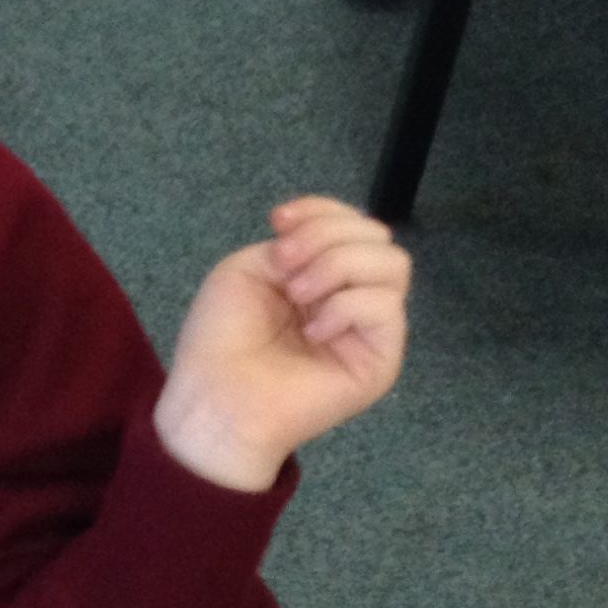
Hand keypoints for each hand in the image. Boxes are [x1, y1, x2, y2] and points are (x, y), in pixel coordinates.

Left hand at [153, 197, 410, 491]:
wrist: (214, 397)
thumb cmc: (220, 339)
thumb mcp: (249, 269)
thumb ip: (296, 245)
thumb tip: (329, 245)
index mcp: (321, 276)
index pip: (352, 224)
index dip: (322, 210)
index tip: (277, 220)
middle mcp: (351, 298)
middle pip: (378, 237)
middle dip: (327, 236)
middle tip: (284, 265)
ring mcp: (369, 331)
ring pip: (394, 265)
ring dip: (338, 266)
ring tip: (297, 295)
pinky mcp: (380, 361)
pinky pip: (386, 308)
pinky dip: (345, 307)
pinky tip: (312, 331)